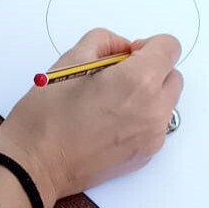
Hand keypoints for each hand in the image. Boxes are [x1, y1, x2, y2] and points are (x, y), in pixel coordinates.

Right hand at [0, 29, 183, 207]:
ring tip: (111, 104)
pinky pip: (156, 126)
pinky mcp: (146, 155)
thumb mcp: (70, 60)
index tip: (128, 56)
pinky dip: (142, 120)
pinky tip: (110, 124)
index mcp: (138, 80)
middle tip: (116, 79)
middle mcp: (153, 109)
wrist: (36, 165)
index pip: (170, 47)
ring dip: (149, 96)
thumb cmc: (47, 116)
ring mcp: (152, 136)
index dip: (148, 46)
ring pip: (166, 103)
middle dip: (152, 71)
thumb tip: (123, 48)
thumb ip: (105, 42)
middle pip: (173, 76)